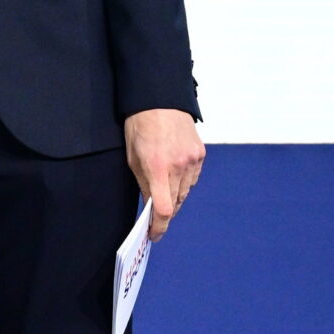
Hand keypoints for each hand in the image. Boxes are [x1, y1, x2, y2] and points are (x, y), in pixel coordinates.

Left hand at [124, 108, 204, 238]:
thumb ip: (143, 183)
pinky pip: (193, 178)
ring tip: (164, 190)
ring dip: (175, 197)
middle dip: (165, 213)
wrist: (160, 97)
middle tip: (155, 216)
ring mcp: (192, 160)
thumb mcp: (132, 156)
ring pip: (185, 192)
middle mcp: (178, 166)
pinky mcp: (200, 154)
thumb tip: (150, 205)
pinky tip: (175, 174)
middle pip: (175, 204)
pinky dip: (184, 182)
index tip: (153, 235)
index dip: (159, 227)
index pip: (163, 209)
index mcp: (158, 168)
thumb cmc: (140, 124)